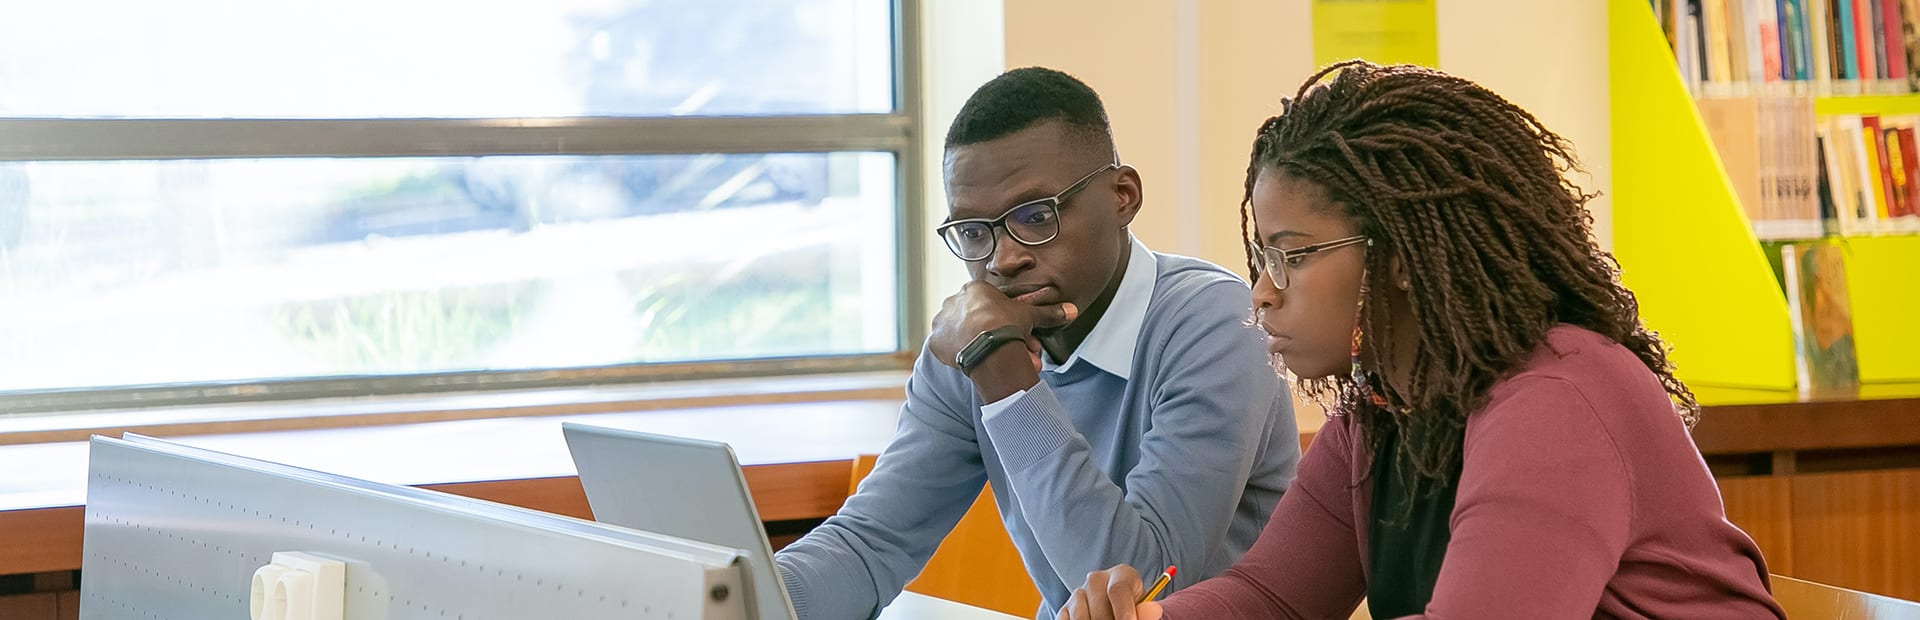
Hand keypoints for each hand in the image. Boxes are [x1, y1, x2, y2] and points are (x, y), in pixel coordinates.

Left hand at [928, 281, 1076, 378]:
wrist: (986, 347)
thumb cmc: (1006, 325)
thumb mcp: (1029, 316)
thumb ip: (1047, 313)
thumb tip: (1071, 310)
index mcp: (973, 289)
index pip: (992, 306)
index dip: (1009, 323)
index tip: (1019, 337)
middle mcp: (953, 301)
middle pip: (979, 322)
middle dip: (998, 338)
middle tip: (1014, 353)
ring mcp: (942, 321)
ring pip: (965, 336)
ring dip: (982, 347)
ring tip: (999, 363)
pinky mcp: (935, 341)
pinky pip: (948, 348)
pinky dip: (961, 355)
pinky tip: (976, 361)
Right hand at [1058, 564, 1162, 619]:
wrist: (1119, 613)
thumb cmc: (1134, 612)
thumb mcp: (1144, 611)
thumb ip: (1146, 612)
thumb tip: (1153, 610)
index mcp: (1122, 575)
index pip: (1118, 591)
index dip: (1124, 614)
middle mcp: (1097, 579)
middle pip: (1100, 610)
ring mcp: (1078, 593)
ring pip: (1082, 619)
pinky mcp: (1065, 609)